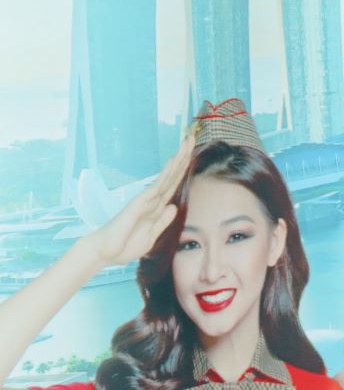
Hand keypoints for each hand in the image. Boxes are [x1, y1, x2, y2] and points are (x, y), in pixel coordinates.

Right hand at [87, 133, 196, 269]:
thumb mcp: (151, 235)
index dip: (184, 168)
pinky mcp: (138, 205)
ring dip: (177, 160)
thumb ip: (162, 222)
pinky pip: (155, 187)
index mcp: (157, 207)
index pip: (174, 184)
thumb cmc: (125, 246)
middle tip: (191, 136)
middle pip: (172, 175)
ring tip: (186, 142)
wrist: (105, 253)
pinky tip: (173, 162)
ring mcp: (145, 200)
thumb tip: (174, 206)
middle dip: (183, 156)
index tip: (192, 152)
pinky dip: (165, 174)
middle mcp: (152, 200)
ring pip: (166, 176)